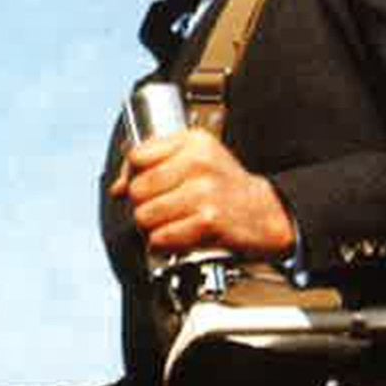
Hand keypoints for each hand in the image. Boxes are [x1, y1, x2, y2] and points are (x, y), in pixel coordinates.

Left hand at [110, 129, 295, 259]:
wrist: (268, 214)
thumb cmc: (227, 188)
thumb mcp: (196, 160)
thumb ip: (153, 165)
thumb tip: (117, 187)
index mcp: (194, 142)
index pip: (137, 156)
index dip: (133, 176)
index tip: (147, 187)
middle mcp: (199, 162)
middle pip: (137, 189)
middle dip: (144, 205)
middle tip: (164, 209)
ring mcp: (205, 192)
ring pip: (145, 215)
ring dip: (153, 227)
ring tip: (172, 223)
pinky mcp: (208, 221)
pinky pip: (160, 238)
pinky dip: (164, 244)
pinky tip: (180, 237)